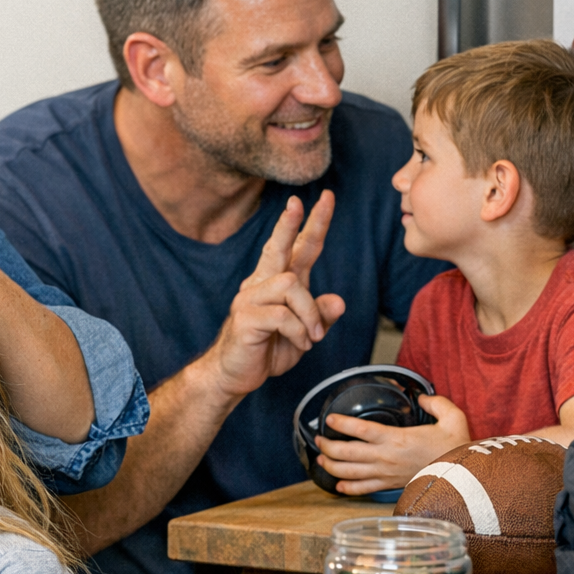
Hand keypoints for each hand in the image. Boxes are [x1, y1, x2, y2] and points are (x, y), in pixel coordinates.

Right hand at [202, 192, 345, 401]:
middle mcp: (262, 283)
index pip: (298, 247)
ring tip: (313, 336)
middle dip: (292, 223)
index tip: (325, 199)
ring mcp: (250, 298)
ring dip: (310, 313)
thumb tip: (339, 300)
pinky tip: (300, 343)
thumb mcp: (304, 335)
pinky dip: (298, 331)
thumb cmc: (267, 351)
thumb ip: (320, 317)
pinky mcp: (246, 316)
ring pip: (291, 285)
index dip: (312, 224)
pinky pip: (282, 315)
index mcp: (277, 282)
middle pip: (279, 246)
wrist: (234, 375)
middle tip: (300, 202)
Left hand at [315, 394, 471, 495]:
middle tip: (317, 439)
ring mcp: (386, 474)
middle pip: (348, 453)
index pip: (362, 429)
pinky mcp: (390, 486)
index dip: (342, 423)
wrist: (463, 480)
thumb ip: (437, 403)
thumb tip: (422, 397)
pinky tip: (338, 486)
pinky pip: (364, 490)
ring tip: (320, 458)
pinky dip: (348, 489)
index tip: (329, 418)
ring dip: (332, 466)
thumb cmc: (456, 449)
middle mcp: (386, 457)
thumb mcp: (453, 418)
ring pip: (351, 472)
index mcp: (397, 438)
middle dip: (328, 446)